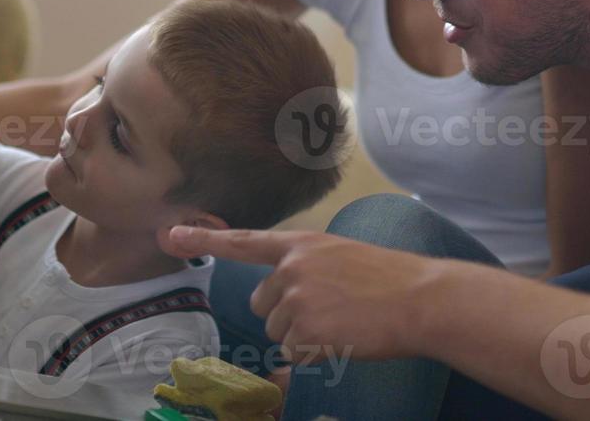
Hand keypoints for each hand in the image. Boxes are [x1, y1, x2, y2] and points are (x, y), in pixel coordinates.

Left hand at [167, 226, 444, 362]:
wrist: (420, 298)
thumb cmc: (391, 279)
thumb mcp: (343, 255)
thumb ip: (308, 267)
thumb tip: (284, 296)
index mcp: (302, 244)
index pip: (245, 241)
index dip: (203, 239)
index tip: (169, 234)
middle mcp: (292, 268)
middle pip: (263, 304)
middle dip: (288, 314)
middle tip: (331, 311)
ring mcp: (297, 299)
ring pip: (278, 332)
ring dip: (305, 335)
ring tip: (344, 322)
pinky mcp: (305, 330)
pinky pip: (295, 353)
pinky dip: (317, 354)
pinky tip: (344, 338)